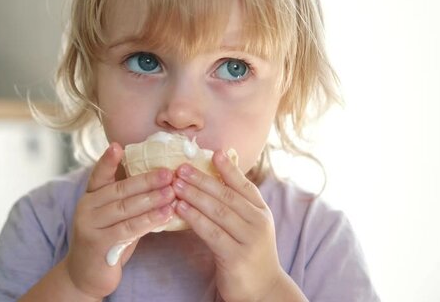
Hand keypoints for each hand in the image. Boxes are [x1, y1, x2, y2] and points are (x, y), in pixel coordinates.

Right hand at [65, 143, 175, 298]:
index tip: (118, 145)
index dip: (108, 161)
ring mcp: (89, 225)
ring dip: (152, 200)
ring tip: (172, 193)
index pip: (99, 174)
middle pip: (120, 190)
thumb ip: (126, 199)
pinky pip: (127, 229)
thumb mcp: (113, 216)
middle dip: (146, 181)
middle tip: (169, 173)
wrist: (86, 274)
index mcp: (91, 196)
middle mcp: (86, 207)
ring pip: (125, 209)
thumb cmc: (107, 239)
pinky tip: (165, 215)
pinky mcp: (97, 243)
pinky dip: (148, 221)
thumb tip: (159, 180)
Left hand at [172, 150, 291, 301]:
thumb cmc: (249, 253)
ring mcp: (249, 239)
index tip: (214, 152)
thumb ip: (236, 206)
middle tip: (181, 168)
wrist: (263, 290)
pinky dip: (194, 218)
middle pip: (227, 195)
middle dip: (202, 179)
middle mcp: (258, 222)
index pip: (244, 185)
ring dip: (194, 195)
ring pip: (218, 211)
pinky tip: (180, 208)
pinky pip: (211, 232)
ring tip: (175, 184)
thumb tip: (214, 181)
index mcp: (261, 212)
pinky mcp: (236, 257)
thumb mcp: (249, 226)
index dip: (229, 168)